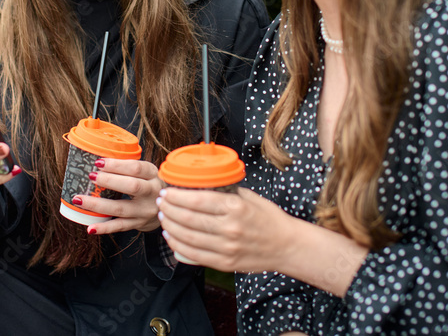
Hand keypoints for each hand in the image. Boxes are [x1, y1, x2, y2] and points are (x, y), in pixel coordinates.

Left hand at [74, 158, 163, 234]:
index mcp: (152, 175)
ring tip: (79, 199)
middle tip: (90, 176)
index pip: (136, 168)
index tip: (98, 162)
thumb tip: (98, 161)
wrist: (168, 206)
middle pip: (132, 186)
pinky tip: (90, 228)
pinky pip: (120, 226)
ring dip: (98, 204)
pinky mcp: (138, 224)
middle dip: (109, 181)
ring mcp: (145, 210)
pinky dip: (104, 228)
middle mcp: (152, 192)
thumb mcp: (145, 171)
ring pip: (121, 208)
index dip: (116, 165)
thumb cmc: (148, 183)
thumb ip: (128, 166)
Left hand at [156, 187, 295, 272]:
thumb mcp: (249, 198)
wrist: (287, 246)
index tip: (166, 192)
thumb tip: (200, 185)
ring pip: (187, 238)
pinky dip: (178, 246)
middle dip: (168, 210)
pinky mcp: (225, 263)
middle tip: (160, 203)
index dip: (176, 196)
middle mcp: (229, 229)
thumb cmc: (269, 218)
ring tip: (162, 218)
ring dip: (170, 227)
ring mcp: (226, 248)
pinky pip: (194, 255)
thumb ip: (225, 192)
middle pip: (188, 219)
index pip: (197, 201)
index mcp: (235, 208)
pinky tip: (171, 237)